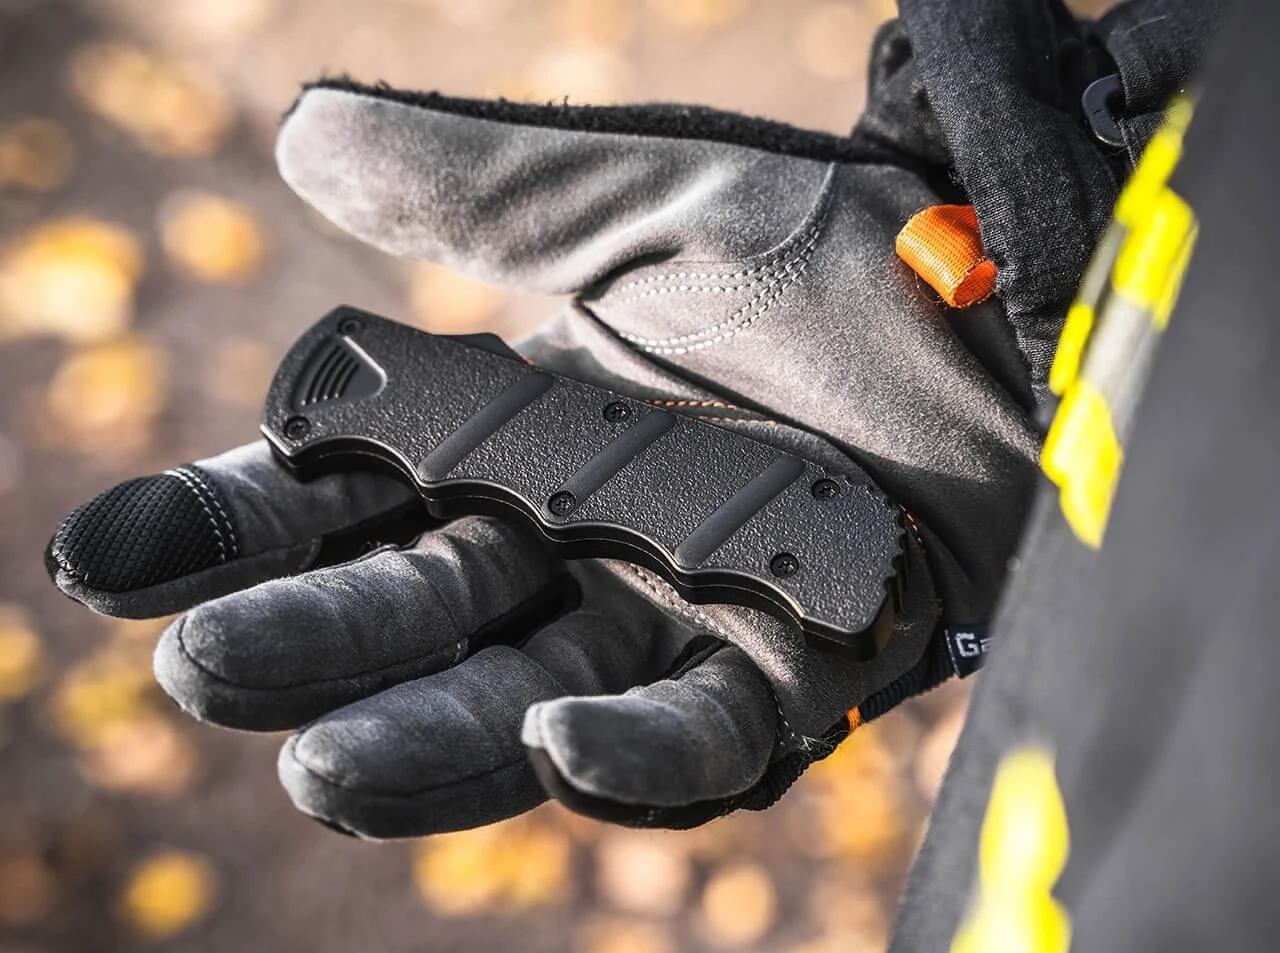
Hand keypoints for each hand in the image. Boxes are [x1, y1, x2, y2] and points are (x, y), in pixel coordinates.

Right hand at [45, 62, 1039, 836]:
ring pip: (533, 695)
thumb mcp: (641, 198)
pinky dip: (637, 754)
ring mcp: (685, 613)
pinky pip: (708, 732)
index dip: (234, 527)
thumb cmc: (832, 243)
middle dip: (314, 642)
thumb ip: (480, 192)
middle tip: (202, 676)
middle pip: (426, 608)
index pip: (350, 492)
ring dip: (433, 736)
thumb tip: (303, 132)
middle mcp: (586, 537)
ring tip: (323, 766)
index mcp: (528, 429)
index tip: (110, 559)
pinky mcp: (796, 667)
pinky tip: (557, 748)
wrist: (1010, 291)